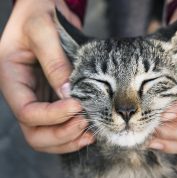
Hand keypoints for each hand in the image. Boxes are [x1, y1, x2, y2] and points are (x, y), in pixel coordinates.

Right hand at [0, 0, 93, 152]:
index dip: (52, 116)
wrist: (44, 9)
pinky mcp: (53, 98)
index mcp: (12, 79)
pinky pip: (59, 125)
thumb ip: (54, 62)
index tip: (78, 106)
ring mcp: (39, 98)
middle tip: (84, 124)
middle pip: (34, 132)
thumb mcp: (43, 31)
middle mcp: (24, 94)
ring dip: (67, 139)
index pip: (27, 112)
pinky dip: (73, 133)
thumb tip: (68, 94)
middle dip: (60, 134)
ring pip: (46, 134)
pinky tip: (88, 130)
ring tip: (89, 132)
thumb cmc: (38, 13)